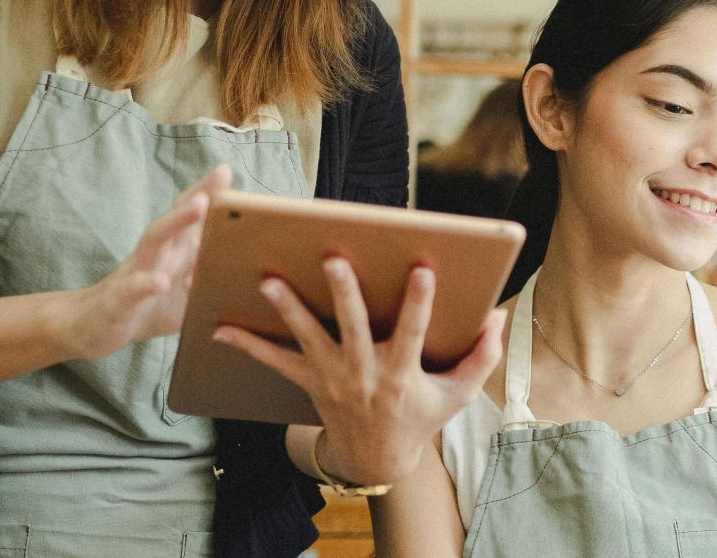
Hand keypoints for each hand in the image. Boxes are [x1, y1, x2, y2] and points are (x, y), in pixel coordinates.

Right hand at [55, 165, 232, 360]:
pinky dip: (145, 284)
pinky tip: (160, 281)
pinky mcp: (119, 299)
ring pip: (154, 240)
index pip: (191, 216)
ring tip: (199, 205)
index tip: (227, 170)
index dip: (209, 193)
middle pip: (176, 216)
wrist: (97, 328)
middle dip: (199, 194)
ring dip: (176, 221)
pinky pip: (132, 289)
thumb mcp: (188, 294)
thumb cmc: (149, 306)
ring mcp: (134, 272)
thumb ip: (213, 278)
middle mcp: (155, 254)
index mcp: (173, 251)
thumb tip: (252, 273)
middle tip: (221, 175)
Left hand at [214, 258, 504, 486]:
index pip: (412, 333)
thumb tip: (496, 317)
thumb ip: (480, 358)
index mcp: (401, 374)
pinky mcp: (308, 381)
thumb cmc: (419, 416)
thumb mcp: (458, 395)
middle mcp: (363, 373)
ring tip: (269, 280)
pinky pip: (274, 362)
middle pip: (351, 327)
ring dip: (288, 308)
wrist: (375, 457)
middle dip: (342, 292)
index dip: (418, 302)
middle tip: (333, 259)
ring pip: (307, 338)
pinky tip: (220, 327)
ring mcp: (331, 377)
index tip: (422, 269)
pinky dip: (247, 345)